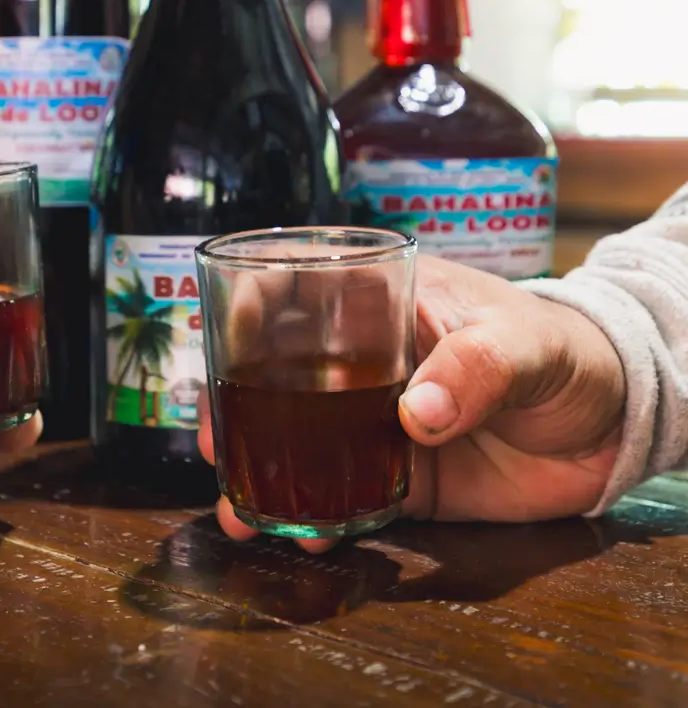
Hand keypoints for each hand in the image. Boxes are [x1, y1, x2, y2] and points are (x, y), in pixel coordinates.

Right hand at [199, 256, 624, 550]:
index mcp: (384, 301)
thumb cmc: (564, 347)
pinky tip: (296, 534)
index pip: (298, 289)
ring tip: (237, 509)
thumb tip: (416, 414)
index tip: (224, 344)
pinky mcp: (402, 477)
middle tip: (214, 444)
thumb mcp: (525, 341)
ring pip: (299, 440)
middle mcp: (365, 360)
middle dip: (234, 405)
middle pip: (278, 374)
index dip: (250, 309)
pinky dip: (314, 515)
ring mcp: (378, 420)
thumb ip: (477, 366)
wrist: (611, 421)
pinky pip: (345, 495)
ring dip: (260, 470)